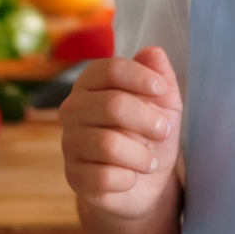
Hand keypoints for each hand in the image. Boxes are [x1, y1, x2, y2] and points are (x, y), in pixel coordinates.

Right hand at [59, 46, 182, 233]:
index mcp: (93, 84)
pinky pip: (104, 177)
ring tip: (149, 160)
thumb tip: (152, 51)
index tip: (161, 90)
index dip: (140, 77)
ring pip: (109, 145)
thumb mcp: (165, 103)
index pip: (110, 69)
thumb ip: (160, 76)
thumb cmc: (151, 134)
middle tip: (163, 131)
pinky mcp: (73, 176)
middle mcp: (73, 110)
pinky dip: (129, 178)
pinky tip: (131, 177)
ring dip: (141, 155)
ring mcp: (69, 143)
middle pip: (112, 106)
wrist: (145, 181)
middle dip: (148, 120)